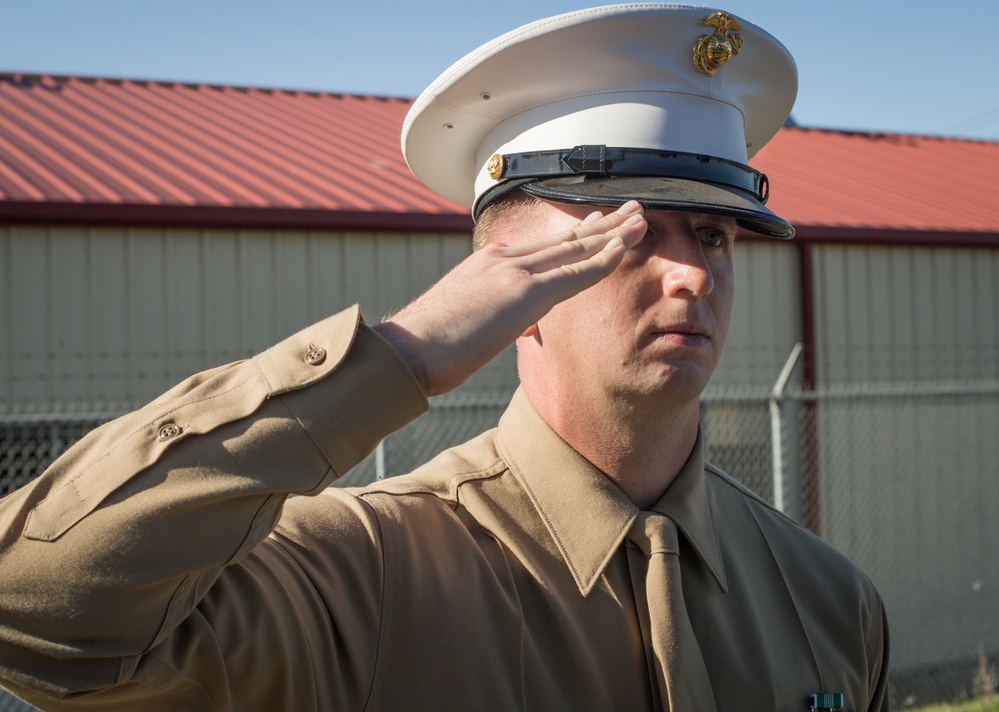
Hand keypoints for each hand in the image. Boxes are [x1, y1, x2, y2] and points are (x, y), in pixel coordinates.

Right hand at [373, 201, 646, 395]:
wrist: (406, 350)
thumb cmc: (423, 347)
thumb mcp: (458, 322)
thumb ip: (483, 316)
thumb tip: (496, 327)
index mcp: (486, 265)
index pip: (542, 248)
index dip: (575, 235)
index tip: (598, 226)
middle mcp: (502, 260)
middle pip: (563, 239)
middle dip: (602, 224)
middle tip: (631, 208)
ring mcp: (514, 272)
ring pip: (575, 248)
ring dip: (613, 233)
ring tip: (641, 218)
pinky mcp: (524, 293)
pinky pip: (574, 275)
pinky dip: (602, 260)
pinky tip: (624, 249)